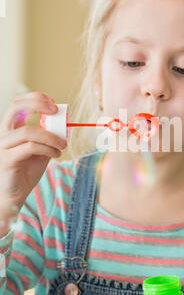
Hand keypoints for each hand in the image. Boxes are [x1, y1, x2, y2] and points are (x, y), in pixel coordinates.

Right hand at [0, 92, 66, 226]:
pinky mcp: (7, 159)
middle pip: (15, 107)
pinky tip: (56, 154)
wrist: (13, 196)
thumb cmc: (26, 172)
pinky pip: (30, 147)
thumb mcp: (42, 150)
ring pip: (28, 132)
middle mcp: (4, 134)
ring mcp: (3, 146)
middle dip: (36, 103)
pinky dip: (47, 148)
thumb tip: (65, 124)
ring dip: (50, 136)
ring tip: (63, 145)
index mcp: (11, 129)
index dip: (35, 98)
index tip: (53, 102)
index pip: (18, 104)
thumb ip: (49, 137)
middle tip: (55, 109)